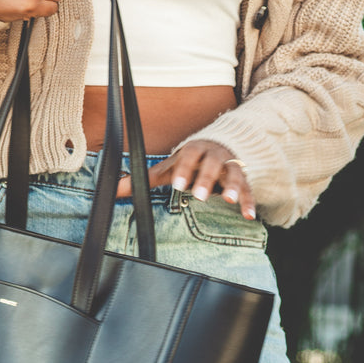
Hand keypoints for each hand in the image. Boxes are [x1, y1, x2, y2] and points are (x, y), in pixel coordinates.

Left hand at [116, 140, 256, 220]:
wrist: (222, 146)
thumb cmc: (190, 161)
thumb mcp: (169, 167)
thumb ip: (144, 178)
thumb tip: (114, 189)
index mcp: (194, 149)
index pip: (189, 156)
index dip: (184, 170)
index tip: (178, 186)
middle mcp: (215, 155)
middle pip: (213, 164)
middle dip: (206, 179)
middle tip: (199, 196)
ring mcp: (231, 166)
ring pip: (234, 174)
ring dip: (233, 187)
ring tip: (231, 201)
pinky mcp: (244, 179)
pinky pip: (249, 189)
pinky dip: (249, 202)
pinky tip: (248, 216)